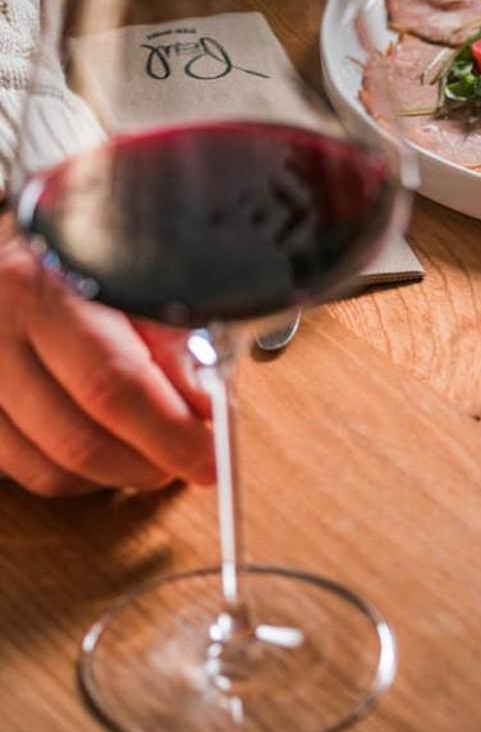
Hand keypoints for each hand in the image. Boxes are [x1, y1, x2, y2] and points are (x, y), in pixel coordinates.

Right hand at [0, 212, 214, 498]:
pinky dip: (75, 475)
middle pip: (78, 438)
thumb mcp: (133, 277)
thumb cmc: (79, 262)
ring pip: (51, 468)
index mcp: (41, 288)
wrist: (21, 256)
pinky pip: (25, 470)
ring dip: (114, 475)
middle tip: (188, 461)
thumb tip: (204, 407)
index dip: (168, 432)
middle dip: (148, 463)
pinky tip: (104, 448)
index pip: (111, 383)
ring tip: (152, 453)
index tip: (208, 455)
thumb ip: (171, 340)